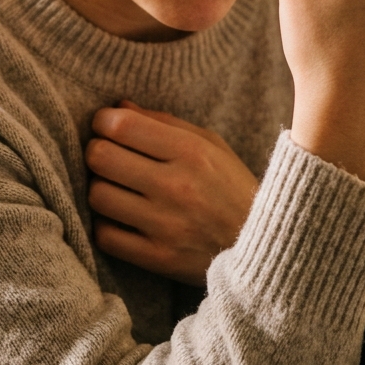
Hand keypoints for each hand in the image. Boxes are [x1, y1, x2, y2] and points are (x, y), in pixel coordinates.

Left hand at [85, 101, 258, 285]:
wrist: (267, 247)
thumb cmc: (232, 188)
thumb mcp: (211, 145)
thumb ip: (164, 123)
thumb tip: (118, 106)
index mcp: (191, 152)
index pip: (121, 126)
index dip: (103, 121)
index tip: (106, 126)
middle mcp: (176, 186)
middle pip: (100, 157)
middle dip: (97, 151)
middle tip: (107, 155)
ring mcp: (165, 225)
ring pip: (97, 195)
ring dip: (100, 187)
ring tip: (116, 186)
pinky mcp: (158, 258)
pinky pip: (105, 236)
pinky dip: (107, 224)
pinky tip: (122, 218)